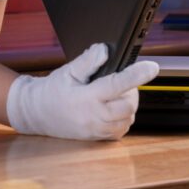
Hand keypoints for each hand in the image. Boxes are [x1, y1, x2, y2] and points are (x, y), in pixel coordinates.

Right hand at [5, 43, 159, 139]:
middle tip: (124, 83)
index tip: (152, 67)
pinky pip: (120, 131)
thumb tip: (104, 50)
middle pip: (128, 105)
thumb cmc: (52, 91)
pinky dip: (122, 119)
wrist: (36, 113)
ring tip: (115, 95)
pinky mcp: (97, 138)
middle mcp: (93, 116)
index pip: (117, 84)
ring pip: (127, 119)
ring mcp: (96, 129)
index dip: (137, 74)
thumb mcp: (68, 71)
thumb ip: (88, 61)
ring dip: (128, 106)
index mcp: (87, 97)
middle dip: (132, 92)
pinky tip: (112, 109)